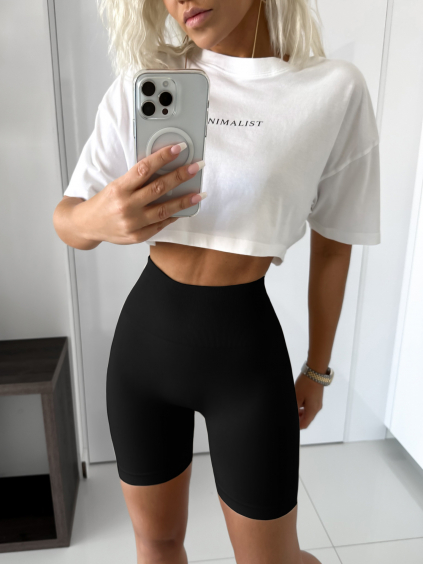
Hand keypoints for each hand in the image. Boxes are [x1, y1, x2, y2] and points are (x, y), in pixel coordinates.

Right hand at [78, 143, 203, 244]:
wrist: (87, 225)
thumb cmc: (104, 203)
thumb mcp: (115, 186)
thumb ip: (136, 179)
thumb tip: (162, 167)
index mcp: (119, 188)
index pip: (144, 169)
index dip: (163, 157)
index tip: (178, 148)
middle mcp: (126, 206)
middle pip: (158, 188)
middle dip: (180, 176)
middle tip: (196, 167)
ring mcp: (132, 223)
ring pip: (164, 210)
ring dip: (184, 201)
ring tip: (198, 194)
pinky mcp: (137, 236)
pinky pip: (160, 225)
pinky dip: (172, 217)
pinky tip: (183, 210)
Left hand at [294, 373, 323, 428]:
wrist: (315, 373)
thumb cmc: (307, 384)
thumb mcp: (297, 397)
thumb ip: (295, 408)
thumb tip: (293, 415)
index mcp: (312, 411)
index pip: (304, 424)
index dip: (297, 426)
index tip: (291, 422)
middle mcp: (317, 408)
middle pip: (307, 419)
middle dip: (298, 418)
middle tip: (290, 413)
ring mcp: (318, 403)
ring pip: (308, 412)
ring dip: (300, 412)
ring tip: (293, 406)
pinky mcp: (317, 398)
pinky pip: (310, 406)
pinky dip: (303, 407)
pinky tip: (298, 401)